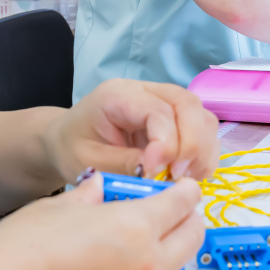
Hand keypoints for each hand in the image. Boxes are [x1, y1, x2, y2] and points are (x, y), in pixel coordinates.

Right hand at [0, 172, 204, 269]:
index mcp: (135, 227)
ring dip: (167, 244)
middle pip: (193, 235)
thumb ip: (88, 194)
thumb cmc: (20, 254)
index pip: (183, 202)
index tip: (182, 186)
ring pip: (173, 262)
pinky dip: (145, 268)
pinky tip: (115, 259)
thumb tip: (98, 187)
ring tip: (136, 233)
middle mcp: (146, 264)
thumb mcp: (57, 206)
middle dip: (188, 217)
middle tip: (171, 207)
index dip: (185, 189)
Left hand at [44, 79, 220, 183]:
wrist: (66, 140)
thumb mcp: (88, 161)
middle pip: (187, 104)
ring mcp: (161, 101)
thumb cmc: (73, 148)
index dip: (165, 143)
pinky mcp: (172, 118)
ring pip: (200, 114)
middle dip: (192, 144)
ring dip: (202, 149)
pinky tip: (190, 173)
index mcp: (118, 96)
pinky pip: (201, 128)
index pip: (158, 111)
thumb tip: (157, 170)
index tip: (154, 172)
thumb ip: (123, 164)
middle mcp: (144, 91)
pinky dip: (203, 152)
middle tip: (178, 176)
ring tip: (186, 178)